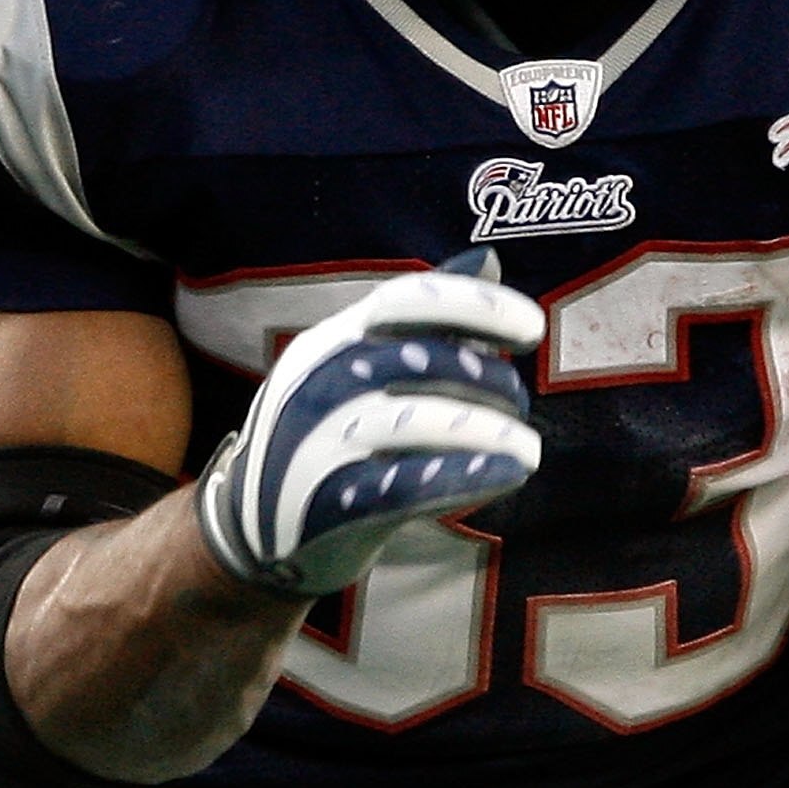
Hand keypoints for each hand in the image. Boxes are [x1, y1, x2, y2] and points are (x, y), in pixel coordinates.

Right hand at [194, 250, 542, 594]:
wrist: (255, 531)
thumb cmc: (331, 437)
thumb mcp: (362, 368)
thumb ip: (423, 319)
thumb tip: (487, 257)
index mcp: (332, 339)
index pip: (407, 300)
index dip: (475, 305)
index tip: (533, 328)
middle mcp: (320, 381)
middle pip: (418, 359)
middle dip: (486, 377)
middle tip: (519, 403)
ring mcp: (317, 441)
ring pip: (415, 421)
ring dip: (485, 431)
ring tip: (528, 449)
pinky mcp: (324, 505)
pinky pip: (401, 486)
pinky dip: (462, 477)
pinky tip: (507, 473)